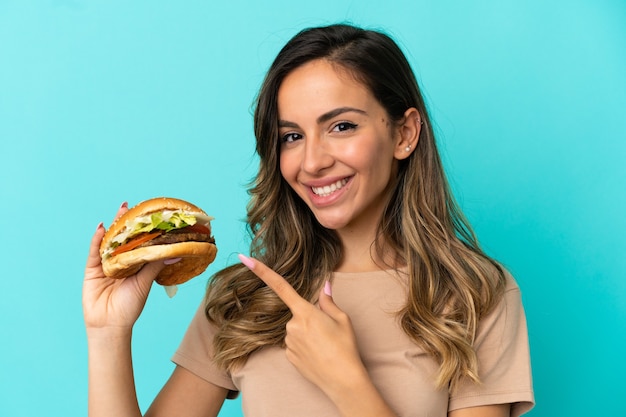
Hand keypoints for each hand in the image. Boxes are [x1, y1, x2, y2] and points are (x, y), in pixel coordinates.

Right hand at [82, 203, 167, 330]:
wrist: (110, 325)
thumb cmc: (130, 306)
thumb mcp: (145, 282)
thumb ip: (155, 265)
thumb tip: (176, 251)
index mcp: (135, 265)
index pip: (138, 243)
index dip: (142, 229)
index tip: (148, 214)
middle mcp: (120, 262)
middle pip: (122, 238)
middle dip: (126, 222)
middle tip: (131, 206)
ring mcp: (105, 265)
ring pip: (109, 242)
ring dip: (114, 226)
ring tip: (120, 211)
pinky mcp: (92, 270)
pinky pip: (94, 252)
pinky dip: (97, 240)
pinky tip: (102, 228)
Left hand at [237, 254, 365, 394]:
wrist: (343, 381)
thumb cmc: (346, 348)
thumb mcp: (342, 320)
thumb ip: (328, 302)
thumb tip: (324, 286)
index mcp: (305, 312)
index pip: (281, 287)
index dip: (262, 271)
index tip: (247, 260)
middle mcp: (292, 326)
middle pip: (297, 314)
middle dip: (310, 319)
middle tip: (328, 333)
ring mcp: (288, 343)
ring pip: (295, 330)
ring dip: (307, 334)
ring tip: (325, 346)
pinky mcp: (288, 357)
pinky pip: (294, 344)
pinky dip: (305, 347)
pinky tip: (318, 355)